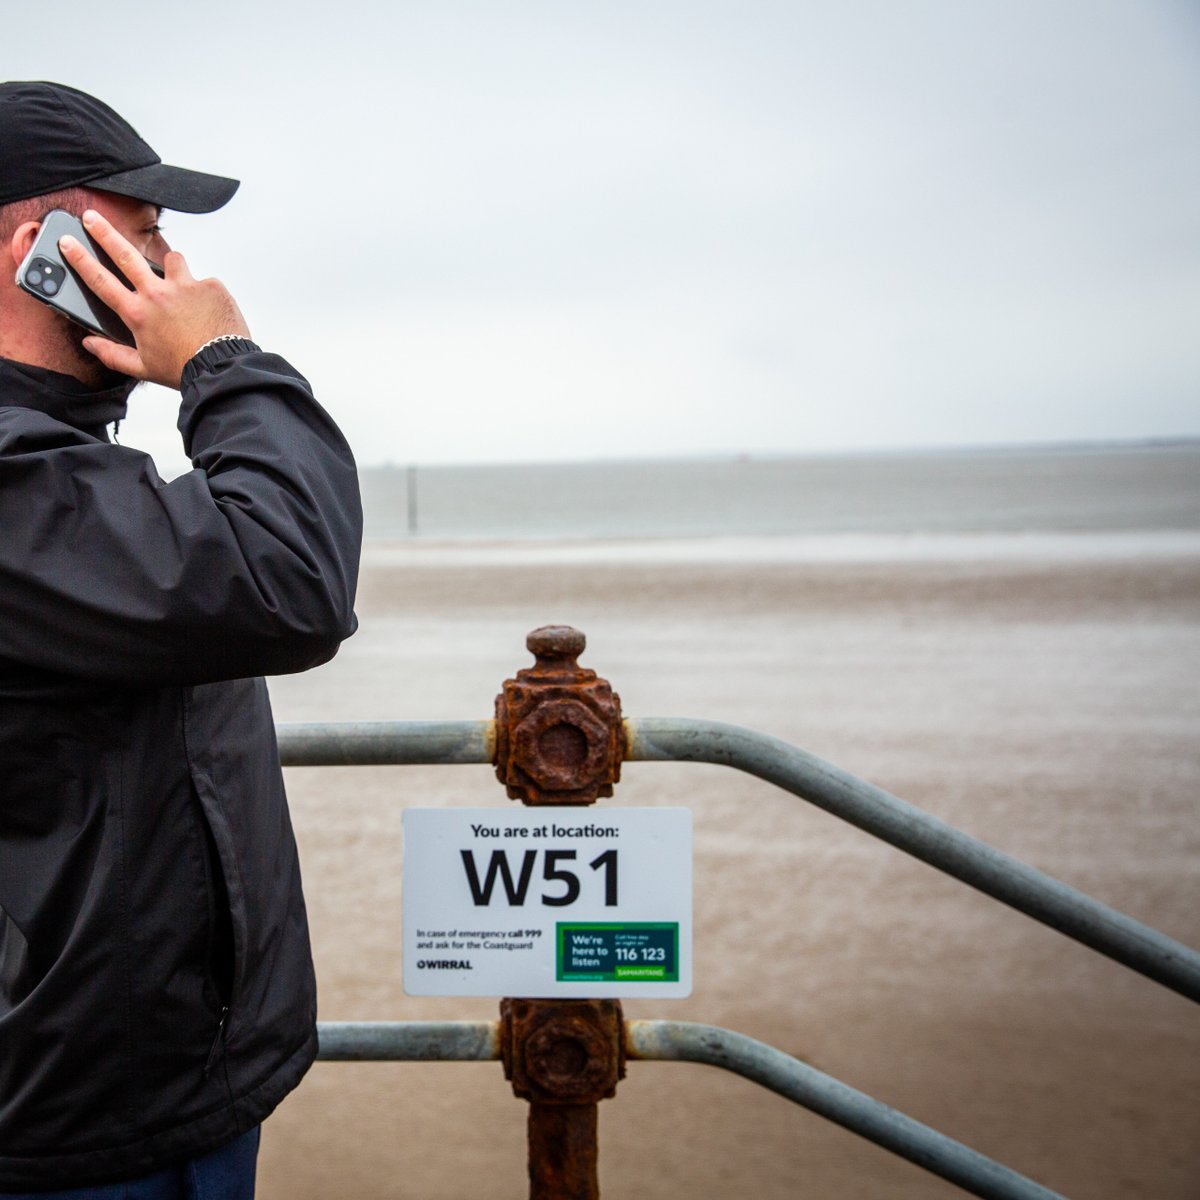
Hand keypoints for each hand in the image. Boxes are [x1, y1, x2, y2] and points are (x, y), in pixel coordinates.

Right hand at [58, 209, 250, 388]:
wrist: (223, 369)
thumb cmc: (184, 370)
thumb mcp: (143, 368)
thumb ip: (112, 354)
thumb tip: (89, 343)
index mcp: (138, 313)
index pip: (100, 280)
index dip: (80, 259)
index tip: (68, 242)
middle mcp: (157, 294)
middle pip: (125, 254)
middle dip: (105, 233)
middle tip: (93, 218)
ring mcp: (185, 286)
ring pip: (172, 260)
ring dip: (172, 268)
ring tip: (180, 288)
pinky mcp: (211, 285)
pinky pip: (204, 282)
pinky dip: (204, 294)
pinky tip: (209, 312)